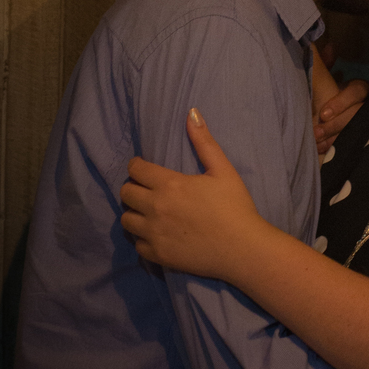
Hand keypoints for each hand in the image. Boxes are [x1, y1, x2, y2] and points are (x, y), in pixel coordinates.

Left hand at [120, 109, 261, 281]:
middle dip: (133, 187)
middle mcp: (155, 208)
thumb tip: (191, 112)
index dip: (137, 165)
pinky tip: (156, 233)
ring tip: (148, 211)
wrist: (242, 249)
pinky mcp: (158, 256)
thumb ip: (204, 141)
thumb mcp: (223, 169)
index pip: (136, 170)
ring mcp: (154, 234)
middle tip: (146, 188)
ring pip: (126, 220)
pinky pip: (137, 244)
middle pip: (126, 193)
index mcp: (169, 185)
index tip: (143, 167)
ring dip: (134, 212)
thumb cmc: (235, 206)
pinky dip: (142, 237)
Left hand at [311, 39, 368, 155]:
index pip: (358, 91)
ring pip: (356, 131)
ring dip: (335, 138)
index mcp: (357, 90)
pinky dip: (334, 148)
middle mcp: (364, 106)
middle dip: (337, 123)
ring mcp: (363, 124)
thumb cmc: (323, 96)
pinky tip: (320, 151)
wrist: (321, 119)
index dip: (342, 101)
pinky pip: (352, 145)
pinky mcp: (359, 139)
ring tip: (316, 142)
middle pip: (358, 113)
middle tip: (317, 130)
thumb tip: (328, 47)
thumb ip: (324, 65)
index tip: (324, 113)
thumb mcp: (322, 80)